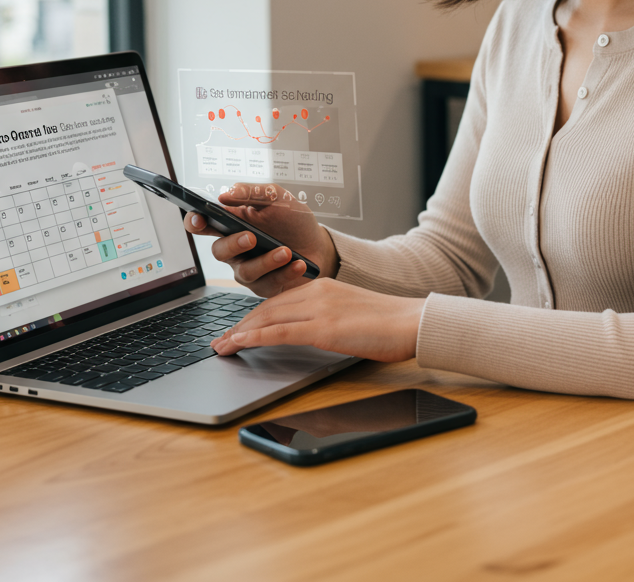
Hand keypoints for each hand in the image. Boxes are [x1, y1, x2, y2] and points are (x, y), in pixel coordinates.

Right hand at [183, 183, 339, 296]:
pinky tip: (298, 264)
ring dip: (266, 261)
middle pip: (219, 251)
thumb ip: (253, 193)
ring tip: (286, 252)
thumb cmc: (293, 221)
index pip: (204, 224)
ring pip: (246, 272)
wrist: (318, 244)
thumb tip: (227, 193)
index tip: (199, 218)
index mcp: (233, 224)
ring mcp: (249, 269)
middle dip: (233, 244)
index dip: (195, 222)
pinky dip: (286, 272)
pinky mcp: (265, 286)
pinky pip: (269, 284)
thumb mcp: (278, 198)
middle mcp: (236, 249)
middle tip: (251, 237)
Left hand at [210, 278, 424, 361]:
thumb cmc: (389, 323)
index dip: (253, 315)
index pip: (278, 300)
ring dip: (240, 332)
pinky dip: (255, 336)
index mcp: (322, 286)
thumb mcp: (351, 313)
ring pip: (267, 317)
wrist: (413, 321)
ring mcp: (319, 308)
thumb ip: (327, 317)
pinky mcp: (324, 327)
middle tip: (220, 341)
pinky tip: (240, 344)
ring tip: (221, 347)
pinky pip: (280, 331)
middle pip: (266, 307)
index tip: (236, 328)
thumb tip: (309, 333)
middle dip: (239, 325)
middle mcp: (316, 292)